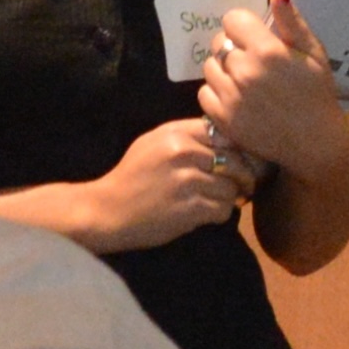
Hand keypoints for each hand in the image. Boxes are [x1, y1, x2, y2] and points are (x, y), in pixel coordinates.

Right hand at [67, 119, 253, 253]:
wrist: (107, 210)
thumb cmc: (131, 177)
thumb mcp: (153, 144)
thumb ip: (185, 137)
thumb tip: (223, 138)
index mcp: (175, 133)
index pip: (224, 134)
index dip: (236, 149)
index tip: (237, 162)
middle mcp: (183, 152)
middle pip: (234, 160)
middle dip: (241, 176)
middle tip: (241, 186)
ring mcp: (187, 181)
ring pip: (231, 187)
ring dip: (228, 198)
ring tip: (215, 202)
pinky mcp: (190, 208)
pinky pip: (223, 209)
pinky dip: (219, 214)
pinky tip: (205, 215)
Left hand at [197, 0, 348, 181]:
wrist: (314, 143)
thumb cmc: (317, 94)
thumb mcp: (313, 52)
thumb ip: (291, 21)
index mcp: (266, 50)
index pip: (232, 19)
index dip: (244, 27)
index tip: (256, 38)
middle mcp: (244, 71)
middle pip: (219, 43)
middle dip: (234, 47)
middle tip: (253, 62)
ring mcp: (230, 96)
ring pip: (209, 67)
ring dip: (223, 70)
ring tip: (244, 81)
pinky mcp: (222, 118)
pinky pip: (204, 93)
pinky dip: (216, 93)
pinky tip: (237, 98)